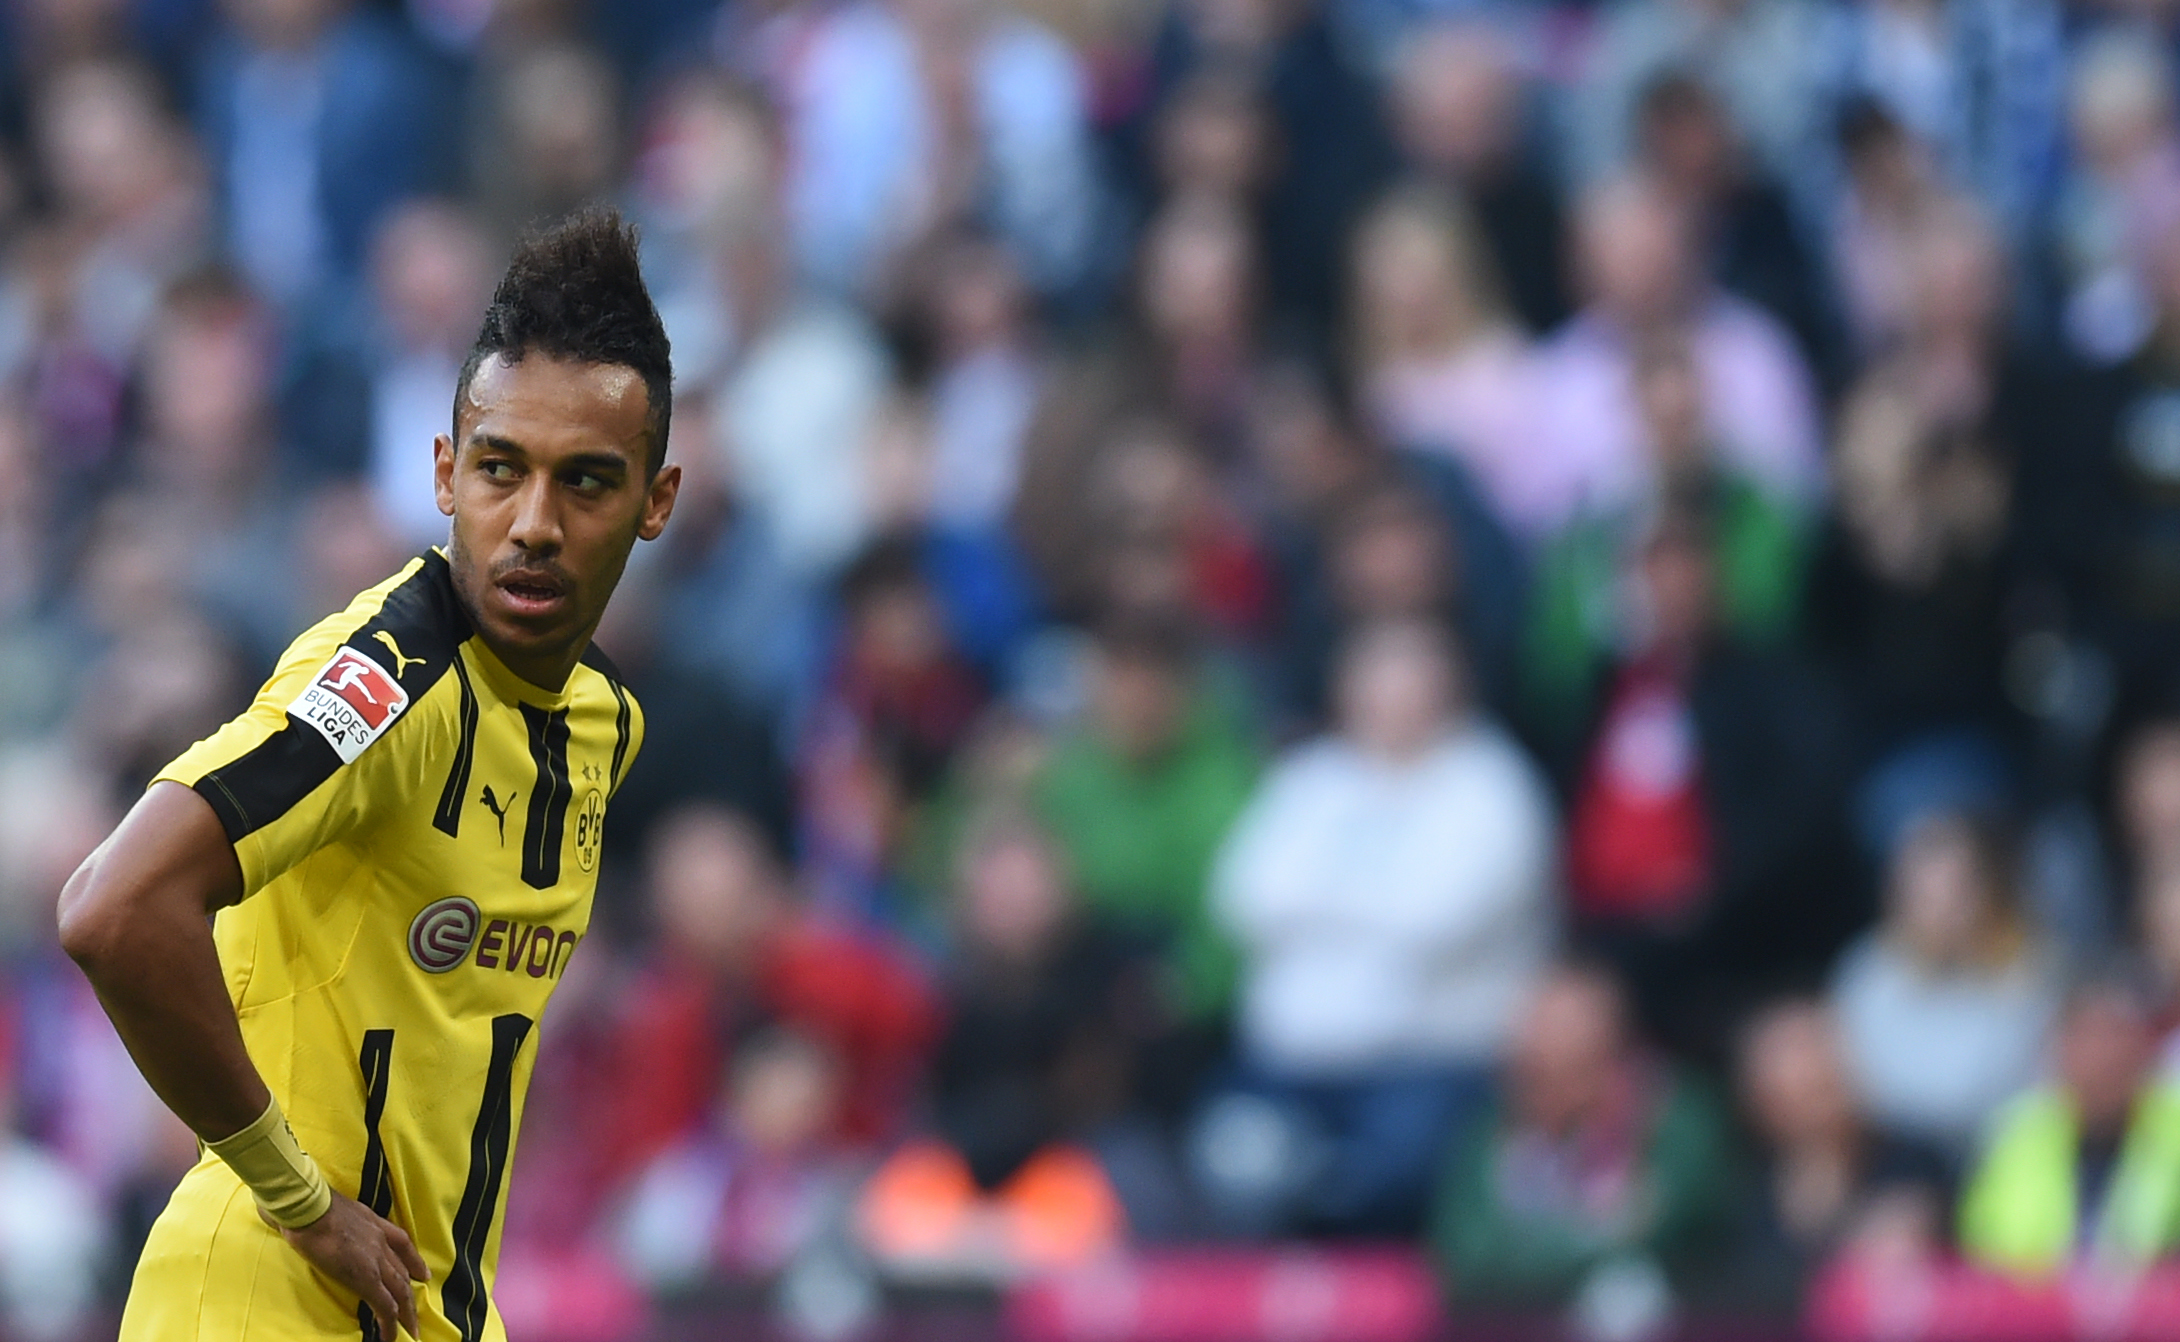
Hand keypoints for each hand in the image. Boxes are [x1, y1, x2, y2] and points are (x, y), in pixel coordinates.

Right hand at [263, 1192, 429, 1338]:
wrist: (311, 1207)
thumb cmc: (312, 1204)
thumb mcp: (335, 1206)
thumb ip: (335, 1217)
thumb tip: (317, 1222)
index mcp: (374, 1224)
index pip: (403, 1244)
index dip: (414, 1262)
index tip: (422, 1274)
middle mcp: (381, 1242)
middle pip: (403, 1273)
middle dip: (411, 1295)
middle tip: (416, 1313)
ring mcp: (376, 1261)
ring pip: (400, 1292)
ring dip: (407, 1314)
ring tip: (411, 1331)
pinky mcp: (365, 1279)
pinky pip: (384, 1305)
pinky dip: (390, 1323)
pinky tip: (391, 1337)